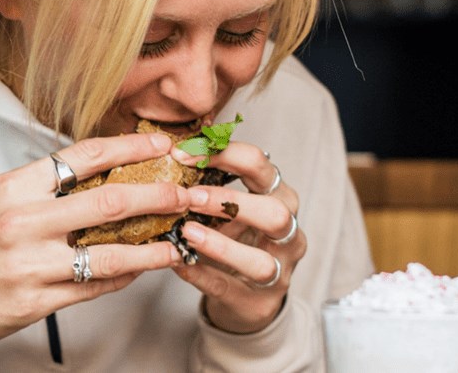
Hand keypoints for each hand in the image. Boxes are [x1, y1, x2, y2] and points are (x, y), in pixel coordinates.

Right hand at [0, 133, 187, 358]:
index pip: (84, 155)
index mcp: (15, 186)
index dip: (131, 146)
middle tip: (187, 192)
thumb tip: (98, 178)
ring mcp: (31, 264)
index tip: (162, 143)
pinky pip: (94, 287)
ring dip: (153, 246)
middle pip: (110, 200)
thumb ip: (43, 189)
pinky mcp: (34, 302)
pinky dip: (123, 277)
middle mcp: (24, 220)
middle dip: (159, 194)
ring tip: (178, 242)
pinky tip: (139, 270)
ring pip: (112, 252)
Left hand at [171, 142, 305, 332]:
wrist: (246, 296)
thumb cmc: (235, 239)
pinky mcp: (257, 303)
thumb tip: (169, 154)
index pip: (261, 165)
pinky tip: (178, 262)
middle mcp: (287, 233)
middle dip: (230, 202)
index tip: (183, 154)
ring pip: (260, 261)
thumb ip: (207, 184)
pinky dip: (202, 275)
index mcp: (279, 197)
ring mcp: (278, 272)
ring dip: (220, 245)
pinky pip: (229, 289)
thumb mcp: (227, 208)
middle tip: (189, 196)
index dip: (224, 154)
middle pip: (275, 212)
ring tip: (186, 232)